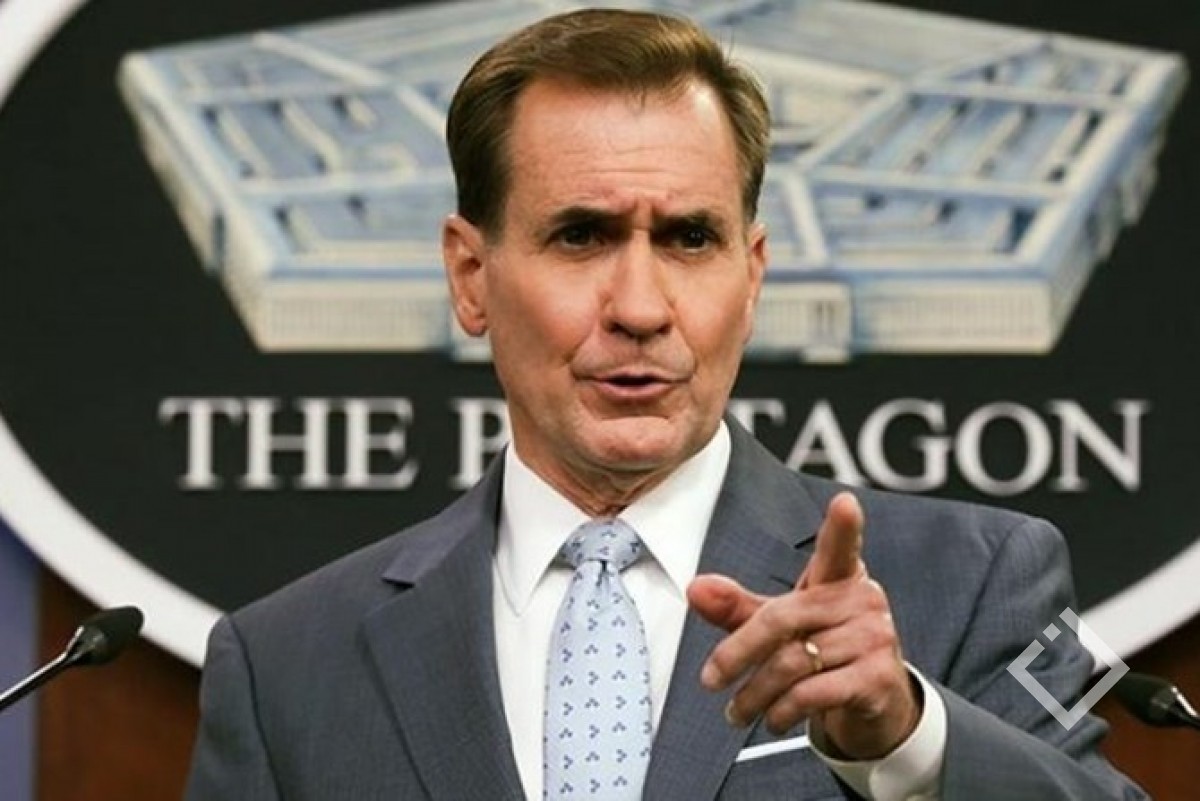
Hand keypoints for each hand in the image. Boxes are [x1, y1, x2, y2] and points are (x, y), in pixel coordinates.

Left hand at [687, 491, 919, 758]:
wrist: (877, 707)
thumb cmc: (827, 651)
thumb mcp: (782, 627)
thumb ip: (738, 608)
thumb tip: (696, 589)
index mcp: (839, 579)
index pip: (840, 548)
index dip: (843, 527)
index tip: (844, 504)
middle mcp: (862, 602)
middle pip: (782, 619)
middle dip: (737, 654)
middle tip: (711, 680)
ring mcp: (875, 639)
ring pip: (793, 662)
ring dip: (755, 694)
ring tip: (738, 711)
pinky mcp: (877, 678)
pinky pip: (814, 692)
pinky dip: (783, 710)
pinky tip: (774, 719)